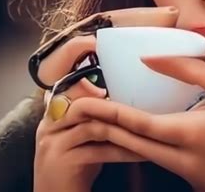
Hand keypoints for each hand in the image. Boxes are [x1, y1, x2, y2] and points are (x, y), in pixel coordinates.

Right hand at [32, 6, 179, 191]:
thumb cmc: (81, 161)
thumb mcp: (90, 131)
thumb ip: (103, 109)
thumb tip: (134, 88)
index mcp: (58, 108)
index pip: (65, 74)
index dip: (77, 53)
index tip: (98, 43)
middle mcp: (52, 120)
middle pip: (85, 99)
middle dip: (117, 101)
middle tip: (147, 100)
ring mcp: (53, 140)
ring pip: (96, 124)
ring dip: (126, 127)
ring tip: (152, 126)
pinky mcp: (60, 160)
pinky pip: (98, 150)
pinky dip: (124, 150)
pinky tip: (144, 152)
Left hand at [52, 56, 204, 191]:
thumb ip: (196, 72)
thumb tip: (156, 60)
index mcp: (185, 132)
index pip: (136, 122)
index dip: (108, 111)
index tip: (85, 102)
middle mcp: (173, 155)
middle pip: (125, 141)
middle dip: (98, 125)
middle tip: (75, 111)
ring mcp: (175, 170)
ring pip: (133, 152)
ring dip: (110, 136)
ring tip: (93, 121)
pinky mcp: (180, 176)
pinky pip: (147, 158)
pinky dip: (129, 145)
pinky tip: (126, 135)